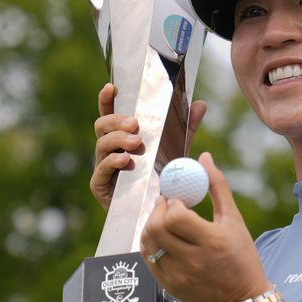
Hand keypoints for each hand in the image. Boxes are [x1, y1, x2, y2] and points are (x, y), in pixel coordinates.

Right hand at [90, 83, 206, 209]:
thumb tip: (200, 104)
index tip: (112, 87)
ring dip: (118, 139)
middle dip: (117, 121)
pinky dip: (113, 162)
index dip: (107, 100)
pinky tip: (126, 160)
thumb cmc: (162, 179)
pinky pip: (102, 169)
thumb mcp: (178, 150)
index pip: (110, 114)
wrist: (157, 214)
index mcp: (123, 137)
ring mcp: (103, 166)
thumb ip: (187, 128)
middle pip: (102, 125)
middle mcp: (109, 149)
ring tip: (135, 143)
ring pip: (102, 144)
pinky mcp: (100, 185)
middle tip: (135, 124)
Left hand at [140, 152, 271, 301]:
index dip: (170, 203)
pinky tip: (162, 239)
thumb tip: (204, 158)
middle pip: (157, 229)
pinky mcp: (170, 287)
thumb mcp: (234, 220)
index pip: (175, 217)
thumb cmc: (241, 256)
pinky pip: (149, 260)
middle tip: (164, 204)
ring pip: (149, 244)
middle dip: (157, 211)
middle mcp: (193, 261)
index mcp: (212, 242)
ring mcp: (179, 276)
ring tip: (162, 221)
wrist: (242, 300)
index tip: (176, 198)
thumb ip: (218, 187)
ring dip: (150, 226)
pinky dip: (151, 245)